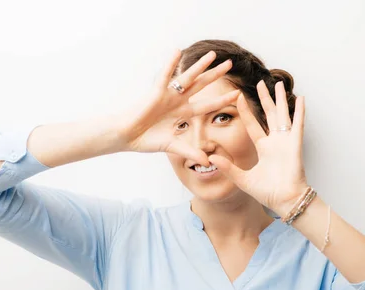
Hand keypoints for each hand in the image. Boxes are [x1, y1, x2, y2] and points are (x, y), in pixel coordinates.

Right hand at [119, 49, 239, 165]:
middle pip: (201, 85)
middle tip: (230, 64)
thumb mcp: (173, 147)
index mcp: (183, 113)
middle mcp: (178, 101)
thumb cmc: (146, 140)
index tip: (238, 95)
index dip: (222, 100)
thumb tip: (207, 162)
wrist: (127, 136)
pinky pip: (165, 76)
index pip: (207, 105)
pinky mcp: (156, 92)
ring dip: (200, 66)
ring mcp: (167, 95)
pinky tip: (178, 51)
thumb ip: (190, 152)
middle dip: (215, 75)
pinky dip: (171, 64)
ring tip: (212, 54)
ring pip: (187, 77)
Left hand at [208, 80, 307, 215]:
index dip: (247, 111)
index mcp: (264, 148)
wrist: (284, 200)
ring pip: (283, 114)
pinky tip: (301, 98)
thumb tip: (210, 158)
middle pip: (269, 114)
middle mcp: (275, 142)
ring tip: (279, 83)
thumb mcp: (242, 179)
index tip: (238, 97)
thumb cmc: (267, 192)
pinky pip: (298, 124)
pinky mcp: (295, 144)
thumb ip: (228, 168)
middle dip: (265, 98)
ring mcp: (286, 141)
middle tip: (261, 83)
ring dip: (281, 99)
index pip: (253, 125)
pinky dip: (299, 112)